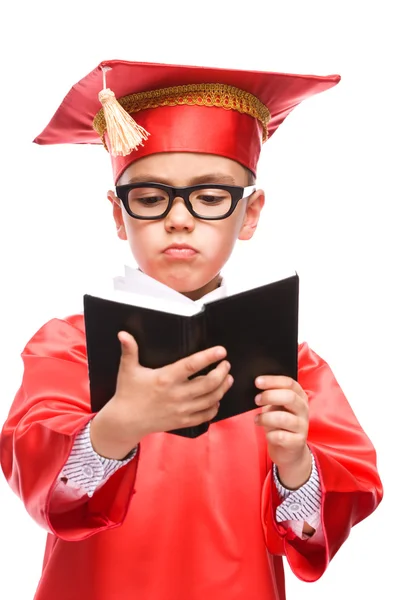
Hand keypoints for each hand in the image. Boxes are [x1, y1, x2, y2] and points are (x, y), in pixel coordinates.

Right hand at [91, 332, 232, 458]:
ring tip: (227, 378)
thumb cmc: (128, 393)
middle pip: (209, 383)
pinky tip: (217, 398)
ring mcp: (181, 410)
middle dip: (222, 372)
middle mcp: (176, 395)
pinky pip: (205, 415)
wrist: (126, 422)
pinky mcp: (183, 421)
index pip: (192, 365)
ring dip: (223, 388)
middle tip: (226, 364)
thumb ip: (129, 350)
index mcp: (165, 378)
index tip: (221, 350)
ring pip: (211, 399)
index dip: (209, 357)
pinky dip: (215, 406)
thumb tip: (123, 334)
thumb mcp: (128, 369)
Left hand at [254, 375, 311, 489]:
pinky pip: (281, 436)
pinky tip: (267, 434)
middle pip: (289, 397)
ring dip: (266, 418)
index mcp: (299, 396)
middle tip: (256, 400)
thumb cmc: (279, 424)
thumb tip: (256, 384)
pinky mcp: (297, 442)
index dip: (272, 381)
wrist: (289, 451)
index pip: (289, 383)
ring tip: (257, 420)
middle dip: (270, 396)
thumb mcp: (277, 407)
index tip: (257, 381)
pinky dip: (270, 435)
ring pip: (284, 418)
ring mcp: (302, 426)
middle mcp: (303, 409)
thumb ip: (271, 395)